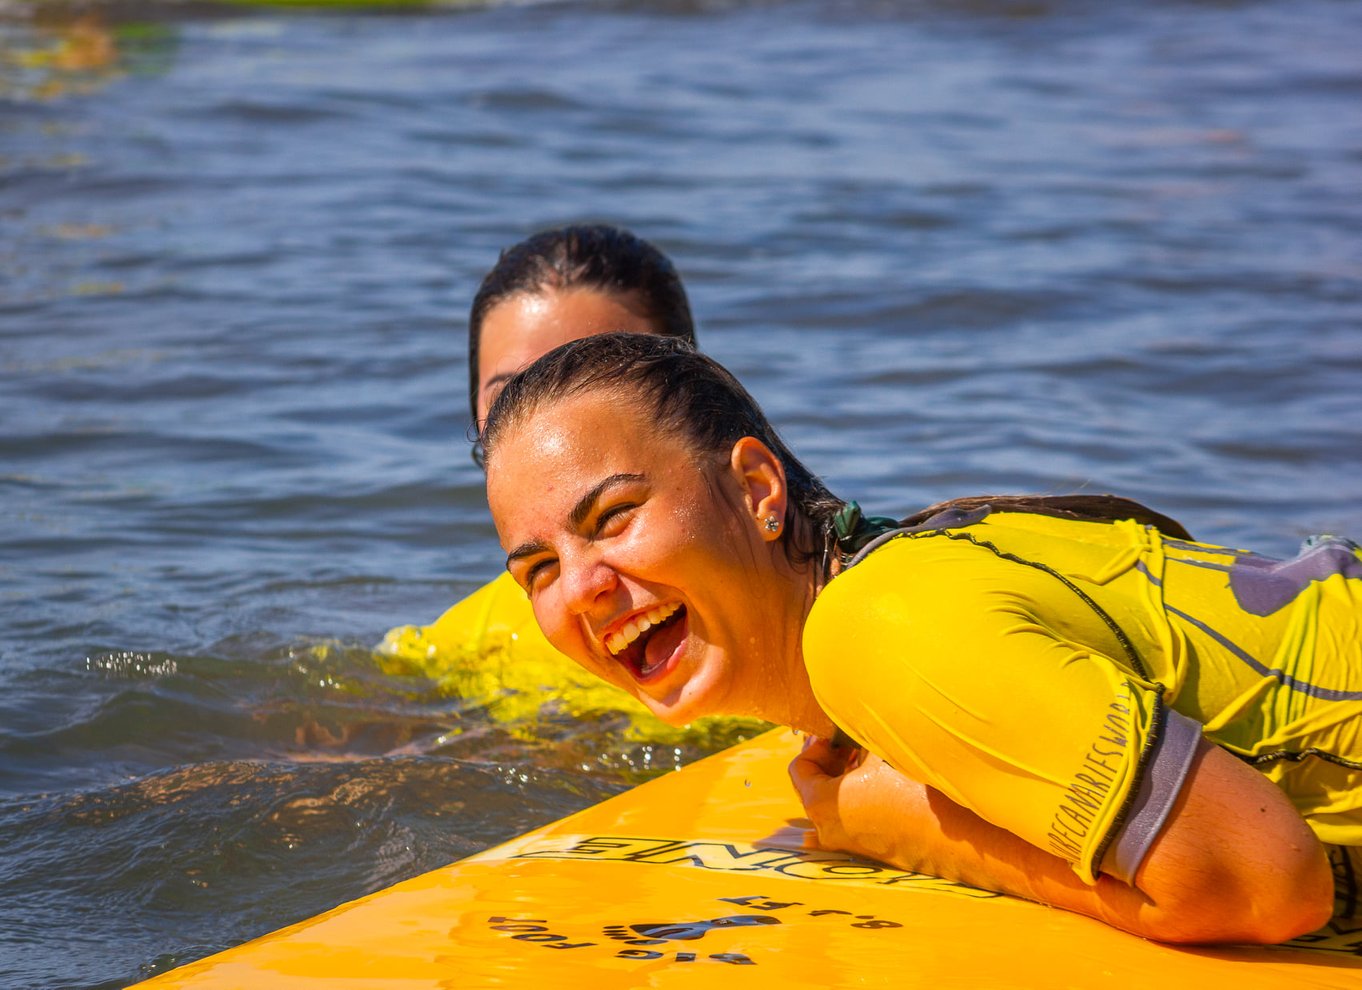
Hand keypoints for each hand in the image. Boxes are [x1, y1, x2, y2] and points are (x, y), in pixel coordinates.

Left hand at [789, 735, 916, 862]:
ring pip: (829, 802)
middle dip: (830, 760)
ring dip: (842, 778)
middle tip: (852, 744)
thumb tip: (847, 728)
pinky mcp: (864, 850)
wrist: (950, 834)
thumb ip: (854, 736)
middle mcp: (826, 828)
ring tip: (867, 761)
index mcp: (820, 802)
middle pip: (811, 785)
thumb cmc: (913, 790)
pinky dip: (851, 800)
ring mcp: (844, 842)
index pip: (799, 767)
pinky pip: (844, 820)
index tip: (838, 737)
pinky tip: (873, 786)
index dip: (817, 745)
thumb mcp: (879, 750)